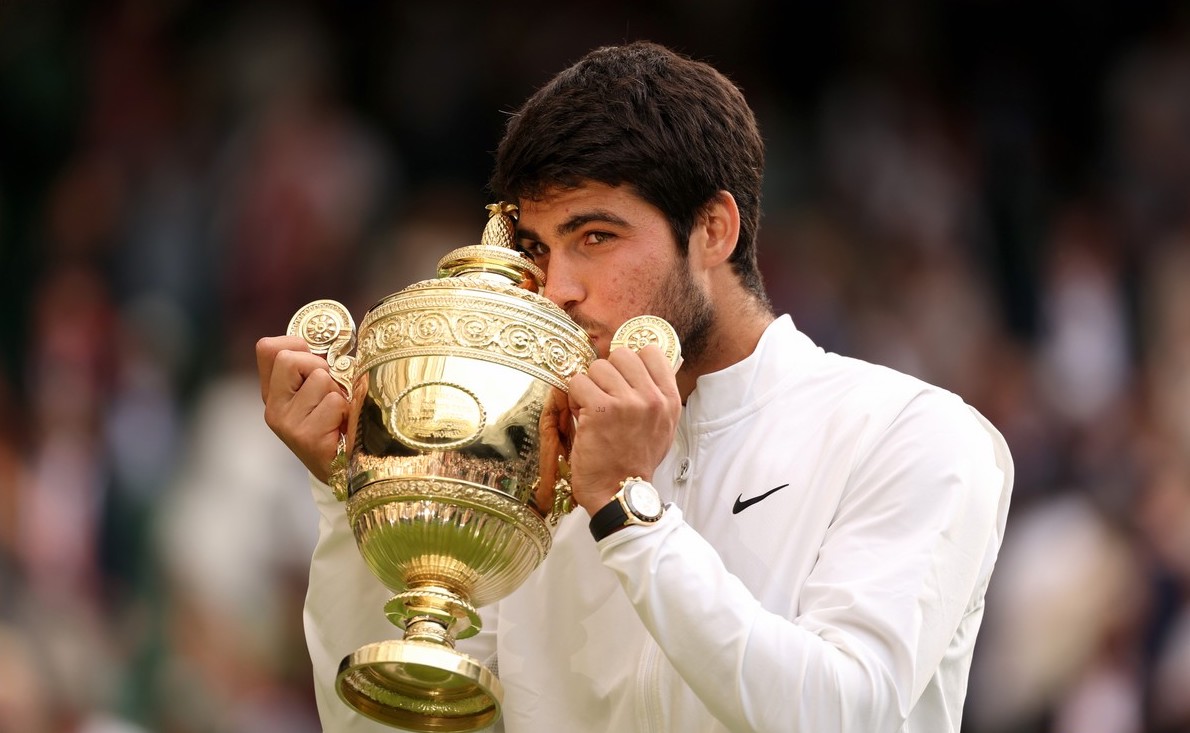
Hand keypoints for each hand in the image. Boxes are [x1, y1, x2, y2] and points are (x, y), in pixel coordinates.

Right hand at [256, 335, 348, 482]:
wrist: (342, 468)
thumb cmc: (335, 422)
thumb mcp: (320, 390)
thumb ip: (315, 367)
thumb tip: (335, 339)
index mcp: (273, 391)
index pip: (267, 348)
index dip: (296, 344)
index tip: (315, 358)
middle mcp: (273, 407)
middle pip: (289, 358)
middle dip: (319, 366)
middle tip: (331, 389)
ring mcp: (286, 422)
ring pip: (319, 379)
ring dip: (337, 392)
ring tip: (338, 413)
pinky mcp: (305, 436)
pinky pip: (333, 402)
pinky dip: (345, 410)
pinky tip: (341, 427)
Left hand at [565, 344, 680, 513]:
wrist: (619, 493)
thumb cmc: (635, 462)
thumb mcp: (662, 427)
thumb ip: (655, 396)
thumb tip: (640, 366)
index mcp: (669, 400)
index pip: (651, 352)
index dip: (630, 362)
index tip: (622, 378)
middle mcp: (652, 398)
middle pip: (621, 354)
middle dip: (607, 373)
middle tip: (603, 396)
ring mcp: (627, 402)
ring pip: (597, 367)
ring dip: (589, 386)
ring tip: (592, 410)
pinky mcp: (600, 408)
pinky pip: (577, 382)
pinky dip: (574, 399)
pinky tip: (582, 417)